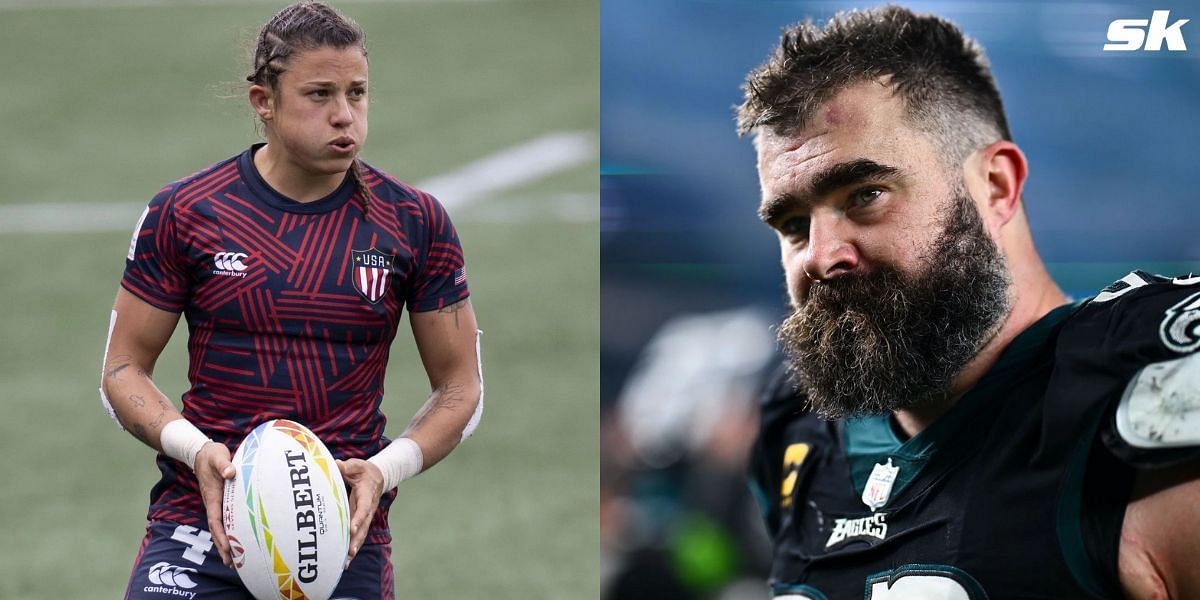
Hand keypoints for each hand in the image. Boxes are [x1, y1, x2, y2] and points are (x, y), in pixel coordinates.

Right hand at [195, 441, 235, 567]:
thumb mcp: (218, 456)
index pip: (216, 520)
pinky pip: (224, 520)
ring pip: (220, 527)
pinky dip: (228, 532)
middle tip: (231, 564)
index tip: (228, 548)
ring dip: (226, 543)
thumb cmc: (211, 455)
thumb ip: (224, 465)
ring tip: (233, 562)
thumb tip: (231, 473)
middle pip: (217, 530)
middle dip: (223, 547)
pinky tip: (236, 541)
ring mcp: (216, 504)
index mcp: (213, 496)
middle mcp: (213, 503)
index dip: (221, 535)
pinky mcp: (220, 501)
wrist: (202, 452)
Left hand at [336, 458, 384, 569]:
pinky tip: (344, 562)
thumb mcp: (357, 465)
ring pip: (360, 535)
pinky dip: (352, 549)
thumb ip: (347, 467)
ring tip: (345, 563)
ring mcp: (365, 517)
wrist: (378, 477)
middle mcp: (367, 509)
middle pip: (363, 527)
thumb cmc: (364, 471)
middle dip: (356, 540)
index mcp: (367, 494)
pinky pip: (357, 537)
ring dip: (354, 548)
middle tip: (350, 552)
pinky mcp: (361, 522)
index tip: (352, 529)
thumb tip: (337, 465)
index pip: (363, 508)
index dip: (358, 518)